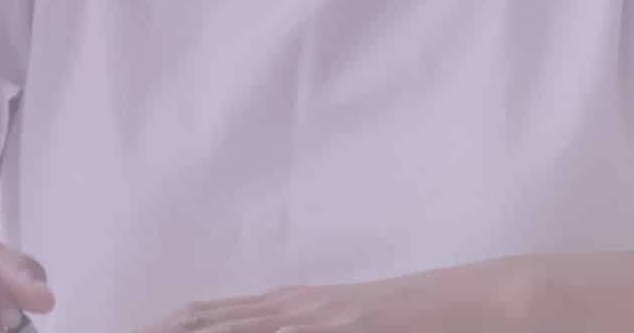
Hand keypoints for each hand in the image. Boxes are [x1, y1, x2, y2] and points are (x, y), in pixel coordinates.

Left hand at [127, 255, 536, 332]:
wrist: (477, 304)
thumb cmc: (412, 326)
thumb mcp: (346, 329)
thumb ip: (303, 326)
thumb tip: (267, 326)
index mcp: (289, 308)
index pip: (208, 316)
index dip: (162, 326)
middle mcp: (293, 307)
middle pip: (206, 320)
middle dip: (157, 332)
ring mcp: (314, 317)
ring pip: (231, 328)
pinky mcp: (340, 326)